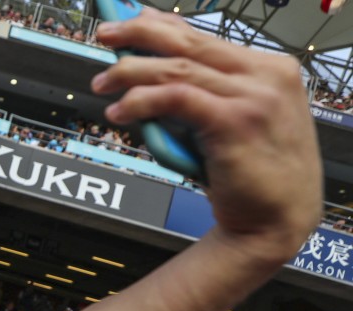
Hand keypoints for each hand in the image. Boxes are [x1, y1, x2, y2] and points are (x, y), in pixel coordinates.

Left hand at [92, 10, 321, 258]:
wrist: (274, 223)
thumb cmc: (252, 176)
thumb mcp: (236, 121)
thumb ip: (207, 91)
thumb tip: (154, 65)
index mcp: (271, 69)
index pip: (206, 36)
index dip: (162, 25)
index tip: (130, 21)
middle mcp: (266, 75)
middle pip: (190, 42)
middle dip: (140, 33)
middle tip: (105, 35)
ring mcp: (254, 96)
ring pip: (177, 69)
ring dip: (130, 72)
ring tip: (102, 82)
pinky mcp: (235, 121)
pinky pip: (176, 98)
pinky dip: (142, 100)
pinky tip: (120, 111)